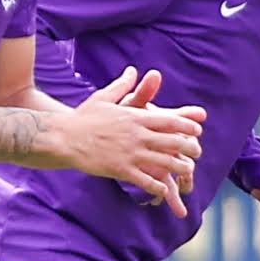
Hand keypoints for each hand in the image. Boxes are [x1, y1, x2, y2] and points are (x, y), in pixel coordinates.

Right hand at [64, 66, 205, 216]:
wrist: (62, 137)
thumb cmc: (82, 118)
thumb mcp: (103, 97)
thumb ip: (122, 85)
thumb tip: (133, 71)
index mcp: (136, 118)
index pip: (171, 121)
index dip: (188, 126)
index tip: (197, 131)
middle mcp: (137, 135)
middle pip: (174, 142)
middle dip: (190, 148)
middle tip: (197, 152)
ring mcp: (130, 153)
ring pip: (165, 163)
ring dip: (180, 168)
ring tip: (188, 172)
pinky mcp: (120, 169)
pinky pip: (146, 180)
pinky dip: (158, 186)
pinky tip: (163, 190)